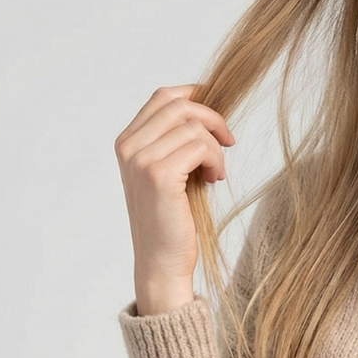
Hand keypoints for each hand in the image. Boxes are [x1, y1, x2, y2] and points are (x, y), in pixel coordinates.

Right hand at [114, 85, 235, 311]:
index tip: (217, 115)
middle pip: (179, 105)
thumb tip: (207, 113)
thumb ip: (176, 142)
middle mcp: (129, 147)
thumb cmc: (171, 221)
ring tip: (215, 173)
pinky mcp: (160, 175)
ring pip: (193, 126)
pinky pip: (200, 147)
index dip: (195, 96)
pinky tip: (214, 180)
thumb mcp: (170, 173)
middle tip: (229, 141)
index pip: (163, 97)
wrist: (162, 262)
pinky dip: (215, 161)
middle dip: (212, 119)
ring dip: (216, 149)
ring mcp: (141, 160)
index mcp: (128, 142)